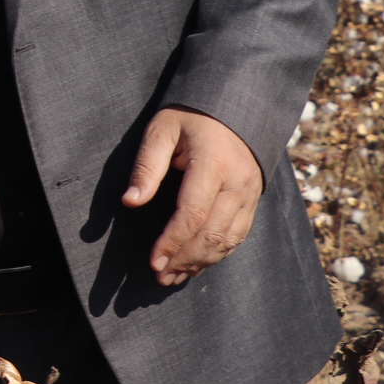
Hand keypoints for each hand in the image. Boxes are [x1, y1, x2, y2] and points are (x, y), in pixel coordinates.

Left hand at [124, 106, 265, 285]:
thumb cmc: (190, 118)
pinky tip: (196, 265)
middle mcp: (238, 183)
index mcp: (214, 164)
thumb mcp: (161, 130)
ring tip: (172, 276)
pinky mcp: (254, 201)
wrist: (235, 108)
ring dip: (200, 262)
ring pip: (228, 240)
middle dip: (184, 259)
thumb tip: (130, 201)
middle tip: (159, 275)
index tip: (153, 260)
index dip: (172, 241)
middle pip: (213, 232)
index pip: (193, 213)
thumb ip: (147, 166)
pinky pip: (238, 236)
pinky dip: (217, 254)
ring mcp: (250, 194)